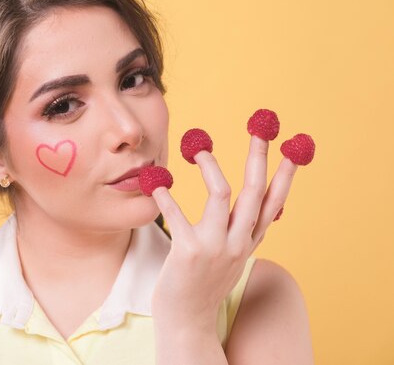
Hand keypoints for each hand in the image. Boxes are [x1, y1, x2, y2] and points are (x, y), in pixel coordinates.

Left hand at [150, 135, 297, 331]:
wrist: (187, 319)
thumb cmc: (204, 283)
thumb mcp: (232, 258)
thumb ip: (243, 232)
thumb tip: (260, 211)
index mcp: (248, 242)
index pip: (274, 204)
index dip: (285, 176)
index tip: (293, 149)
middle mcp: (238, 243)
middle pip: (255, 192)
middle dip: (259, 158)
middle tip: (260, 129)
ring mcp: (216, 247)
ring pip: (222, 194)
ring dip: (211, 167)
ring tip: (198, 150)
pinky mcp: (189, 251)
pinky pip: (177, 215)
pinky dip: (166, 196)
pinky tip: (156, 183)